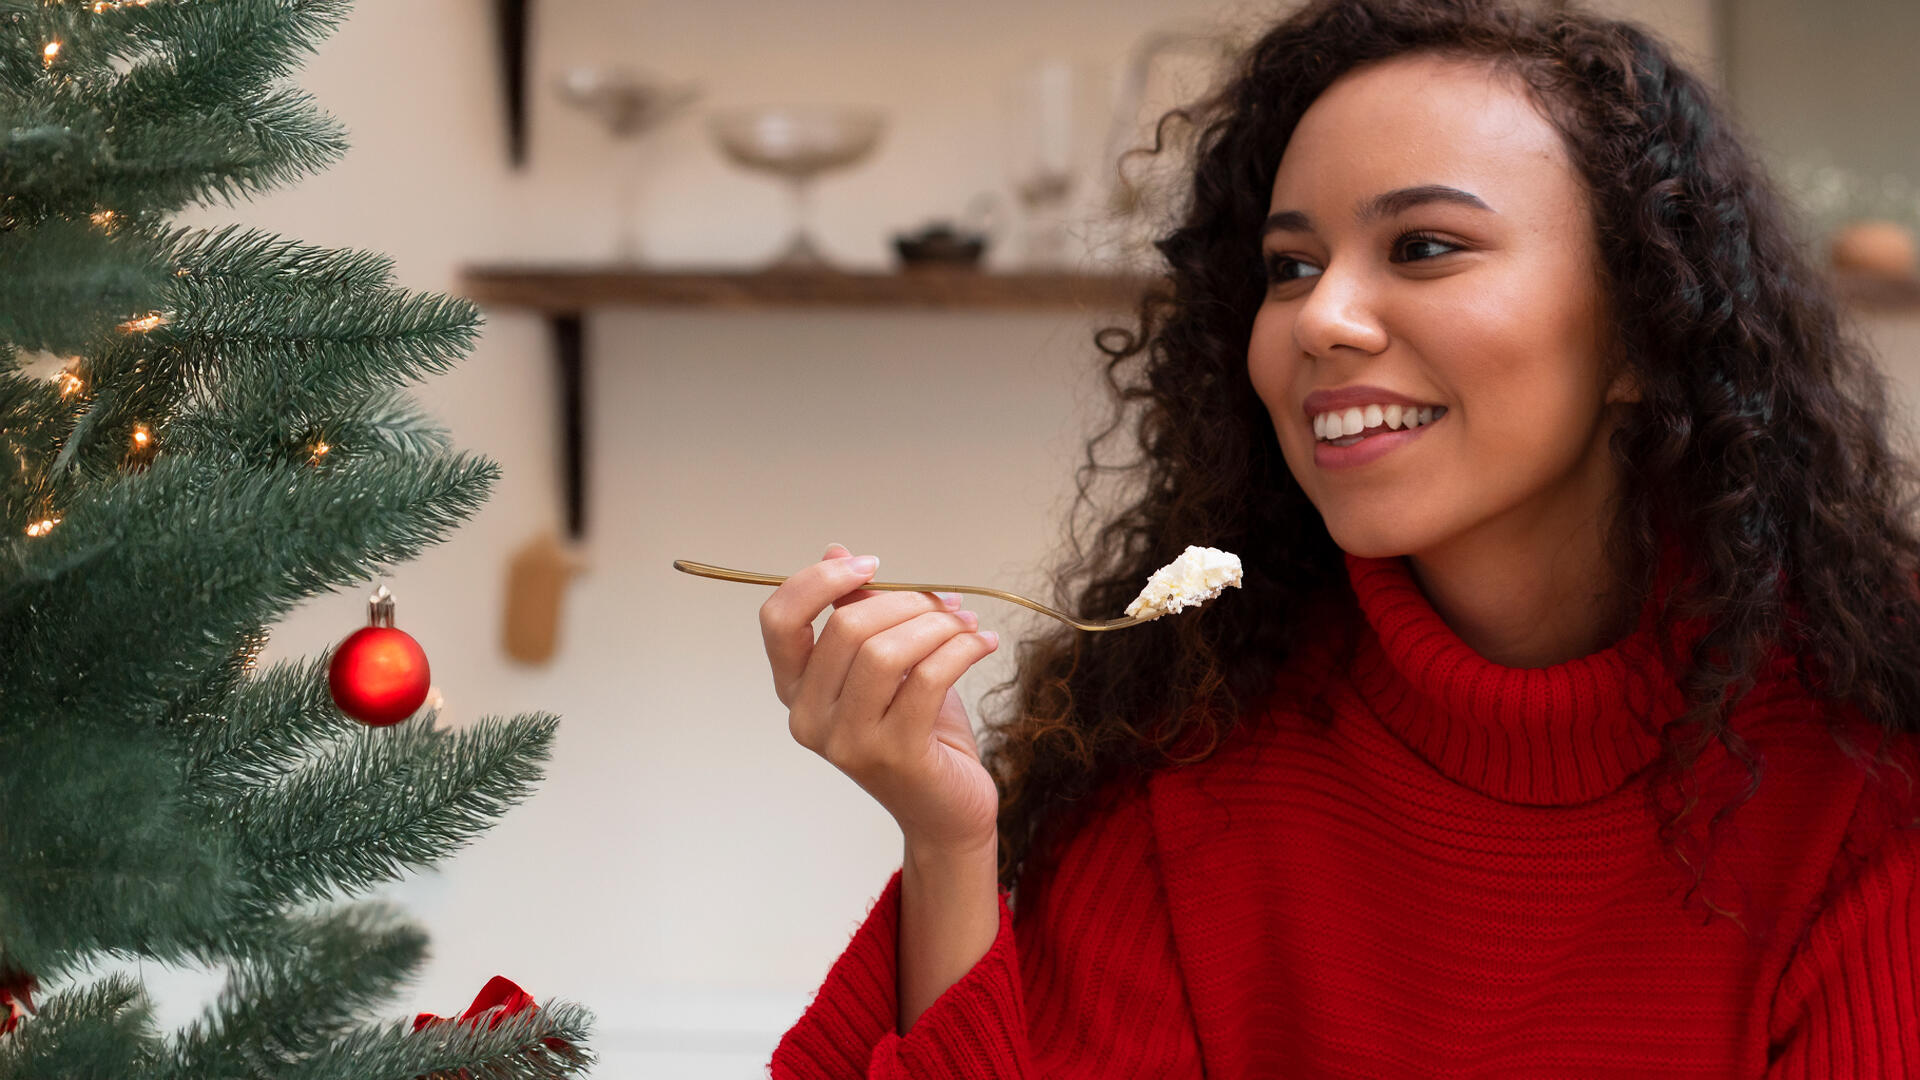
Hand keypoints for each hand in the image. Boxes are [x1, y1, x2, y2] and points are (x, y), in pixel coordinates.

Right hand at [760, 543, 1002, 852]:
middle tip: (946, 604)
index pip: (779, 620)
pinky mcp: (894, 755)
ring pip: (887, 651)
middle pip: (846, 628)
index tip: (871, 564)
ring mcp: (848, 742)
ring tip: (966, 624)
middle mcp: (809, 719)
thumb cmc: (916, 730)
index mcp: (795, 691)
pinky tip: (982, 644)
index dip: (820, 581)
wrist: (946, 809)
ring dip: (937, 625)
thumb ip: (856, 613)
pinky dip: (961, 649)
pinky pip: (928, 678)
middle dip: (905, 602)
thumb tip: (836, 552)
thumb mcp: (884, 664)